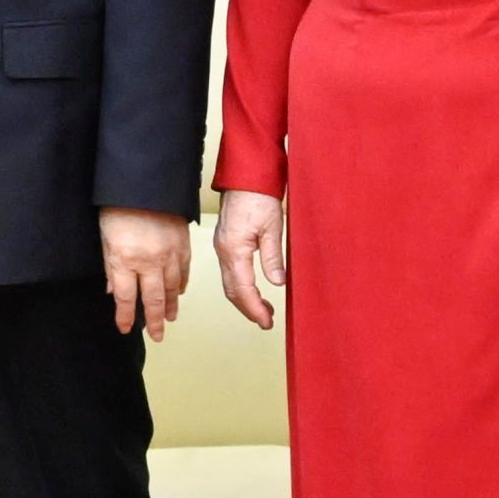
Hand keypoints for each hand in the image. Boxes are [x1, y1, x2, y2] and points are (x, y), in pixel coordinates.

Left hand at [102, 206, 190, 335]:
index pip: (126, 298)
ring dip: (170, 306)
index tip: (125, 329)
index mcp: (125, 260)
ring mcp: (169, 254)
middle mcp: (149, 261)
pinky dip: (181, 285)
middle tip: (157, 336)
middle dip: (154, 321)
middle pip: (153, 299)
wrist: (145, 181)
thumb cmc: (118, 206)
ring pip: (171, 288)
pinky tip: (179, 293)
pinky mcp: (182, 244)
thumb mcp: (104, 237)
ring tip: (169, 319)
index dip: (125, 317)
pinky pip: (183, 271)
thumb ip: (111, 266)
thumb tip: (114, 290)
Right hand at [214, 188, 284, 335]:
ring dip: (245, 299)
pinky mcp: (225, 243)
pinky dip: (241, 286)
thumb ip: (273, 257)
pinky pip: (229, 272)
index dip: (254, 309)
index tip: (267, 322)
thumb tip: (276, 283)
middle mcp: (223, 251)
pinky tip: (254, 288)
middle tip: (267, 322)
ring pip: (229, 283)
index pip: (243, 289)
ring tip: (264, 310)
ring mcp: (222, 247)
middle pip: (232, 290)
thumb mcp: (273, 227)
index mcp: (234, 249)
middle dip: (248, 309)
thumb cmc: (258, 196)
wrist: (245, 175)